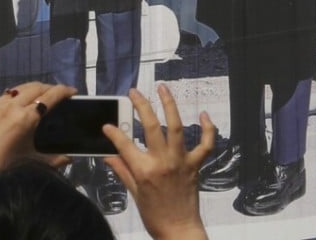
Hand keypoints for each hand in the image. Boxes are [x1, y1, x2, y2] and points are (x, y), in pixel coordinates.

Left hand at [0, 53, 76, 199]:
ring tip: (39, 91)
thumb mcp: (33, 162)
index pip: (50, 98)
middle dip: (50, 89)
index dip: (63, 91)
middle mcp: (13, 106)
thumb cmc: (5, 167)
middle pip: (37, 89)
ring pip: (19, 87)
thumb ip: (54, 160)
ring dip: (31, 87)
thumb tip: (70, 159)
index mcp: (27, 119)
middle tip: (57, 95)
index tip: (72, 91)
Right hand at [103, 86, 214, 239]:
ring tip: (163, 88)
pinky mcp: (195, 165)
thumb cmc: (155, 215)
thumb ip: (122, 171)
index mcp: (144, 170)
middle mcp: (163, 162)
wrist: (179, 230)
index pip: (124, 144)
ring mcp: (181, 161)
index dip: (113, 132)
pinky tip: (203, 114)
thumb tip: (108, 156)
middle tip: (134, 92)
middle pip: (152, 126)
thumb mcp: (134, 193)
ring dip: (170, 105)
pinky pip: (206, 144)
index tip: (107, 125)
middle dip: (142, 106)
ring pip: (177, 127)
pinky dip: (208, 128)